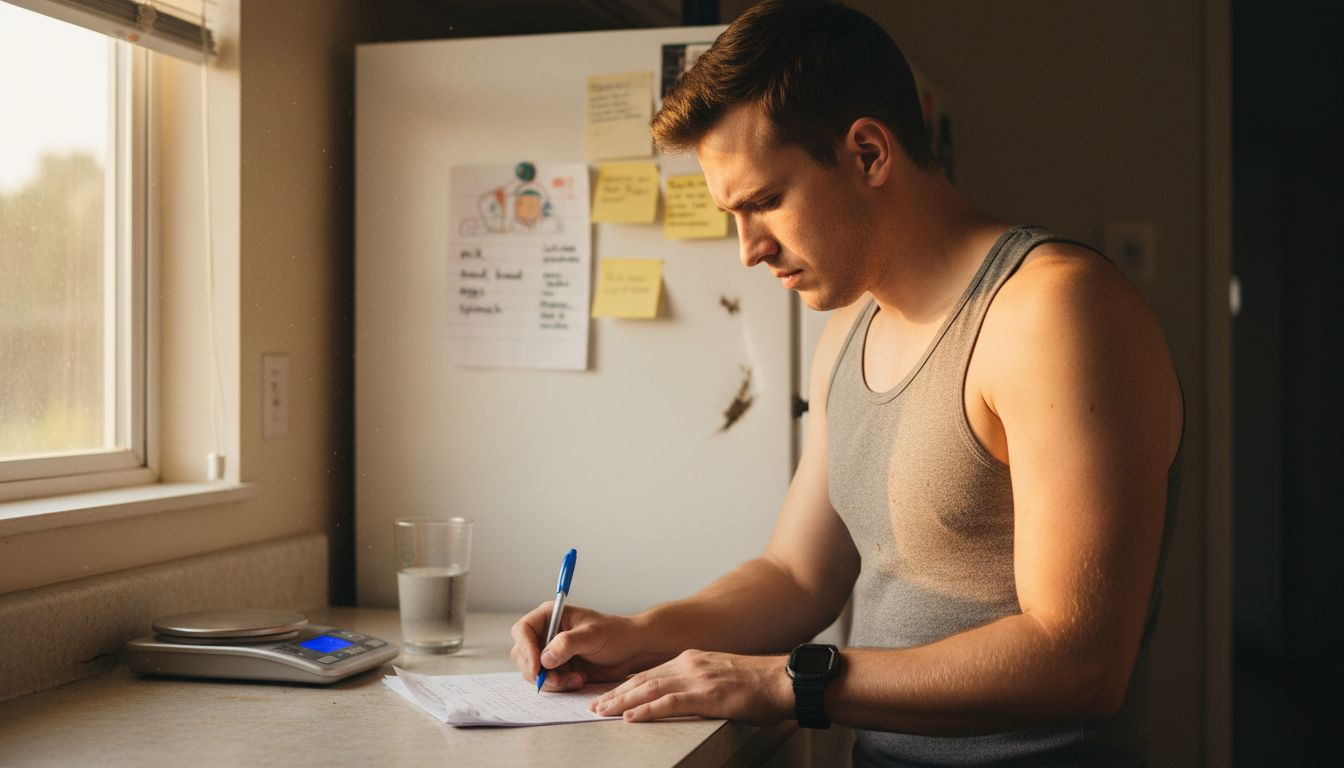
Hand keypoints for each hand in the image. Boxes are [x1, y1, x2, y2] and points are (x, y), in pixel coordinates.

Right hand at [508, 601, 648, 691]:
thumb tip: (544, 658)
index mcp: (551, 616)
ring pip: (533, 672)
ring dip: (551, 681)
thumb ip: (567, 644)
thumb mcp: (592, 635)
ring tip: (576, 679)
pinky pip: (547, 682)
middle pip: (522, 654)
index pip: (523, 630)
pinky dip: (559, 686)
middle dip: (537, 671)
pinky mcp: (558, 669)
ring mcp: (551, 653)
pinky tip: (579, 680)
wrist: (632, 651)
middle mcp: (546, 634)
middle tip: (557, 679)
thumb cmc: (616, 634)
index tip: (537, 667)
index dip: (525, 649)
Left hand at [587, 650, 792, 725]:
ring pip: (649, 689)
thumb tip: (682, 695)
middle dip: (615, 693)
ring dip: (621, 702)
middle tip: (594, 705)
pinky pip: (669, 703)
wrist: (782, 680)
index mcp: (692, 659)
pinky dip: (646, 710)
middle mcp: (690, 664)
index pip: (650, 672)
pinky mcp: (706, 695)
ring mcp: (697, 678)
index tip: (608, 695)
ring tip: (602, 712)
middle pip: (643, 679)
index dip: (626, 685)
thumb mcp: (721, 675)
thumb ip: (698, 682)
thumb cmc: (757, 683)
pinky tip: (631, 717)